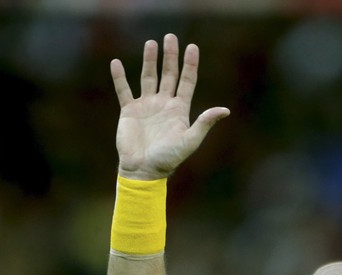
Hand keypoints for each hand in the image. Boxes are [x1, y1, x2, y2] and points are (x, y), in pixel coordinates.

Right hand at [111, 34, 229, 179]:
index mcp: (179, 110)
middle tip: (171, 37)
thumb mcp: (190, 141)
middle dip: (170, 56)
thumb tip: (225, 110)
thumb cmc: (169, 159)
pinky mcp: (129, 111)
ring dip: (149, 61)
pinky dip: (120, 77)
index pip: (187, 81)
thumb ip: (204, 123)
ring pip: (148, 77)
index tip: (192, 47)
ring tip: (151, 43)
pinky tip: (116, 63)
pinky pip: (124, 90)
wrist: (144, 170)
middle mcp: (164, 104)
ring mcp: (146, 106)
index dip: (190, 65)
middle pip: (168, 74)